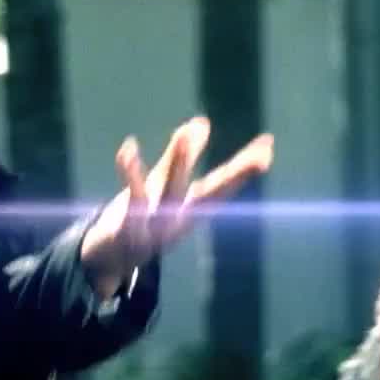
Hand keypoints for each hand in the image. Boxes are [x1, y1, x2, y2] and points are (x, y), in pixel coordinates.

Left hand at [80, 117, 273, 287]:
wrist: (110, 258)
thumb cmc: (142, 216)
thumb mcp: (164, 184)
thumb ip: (182, 154)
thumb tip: (202, 121)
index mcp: (191, 208)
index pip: (224, 184)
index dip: (246, 166)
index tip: (268, 146)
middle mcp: (180, 218)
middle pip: (211, 193)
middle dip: (236, 174)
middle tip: (261, 154)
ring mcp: (157, 226)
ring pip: (173, 192)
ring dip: (180, 163)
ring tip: (184, 134)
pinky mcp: (130, 226)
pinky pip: (133, 196)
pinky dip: (131, 172)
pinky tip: (128, 148)